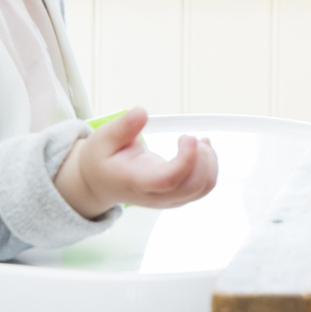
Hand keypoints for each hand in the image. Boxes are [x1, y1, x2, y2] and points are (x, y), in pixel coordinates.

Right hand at [54, 107, 217, 219]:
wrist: (100, 183)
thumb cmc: (103, 159)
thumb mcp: (103, 139)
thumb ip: (122, 127)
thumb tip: (141, 113)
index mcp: (136, 181)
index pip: (168, 179)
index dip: (185, 160)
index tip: (187, 137)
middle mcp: (155, 195)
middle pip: (192, 186)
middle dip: (202, 158)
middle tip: (187, 137)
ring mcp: (169, 199)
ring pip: (202, 188)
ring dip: (209, 161)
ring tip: (196, 141)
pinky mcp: (178, 195)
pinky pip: (204, 186)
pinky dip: (210, 165)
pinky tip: (201, 147)